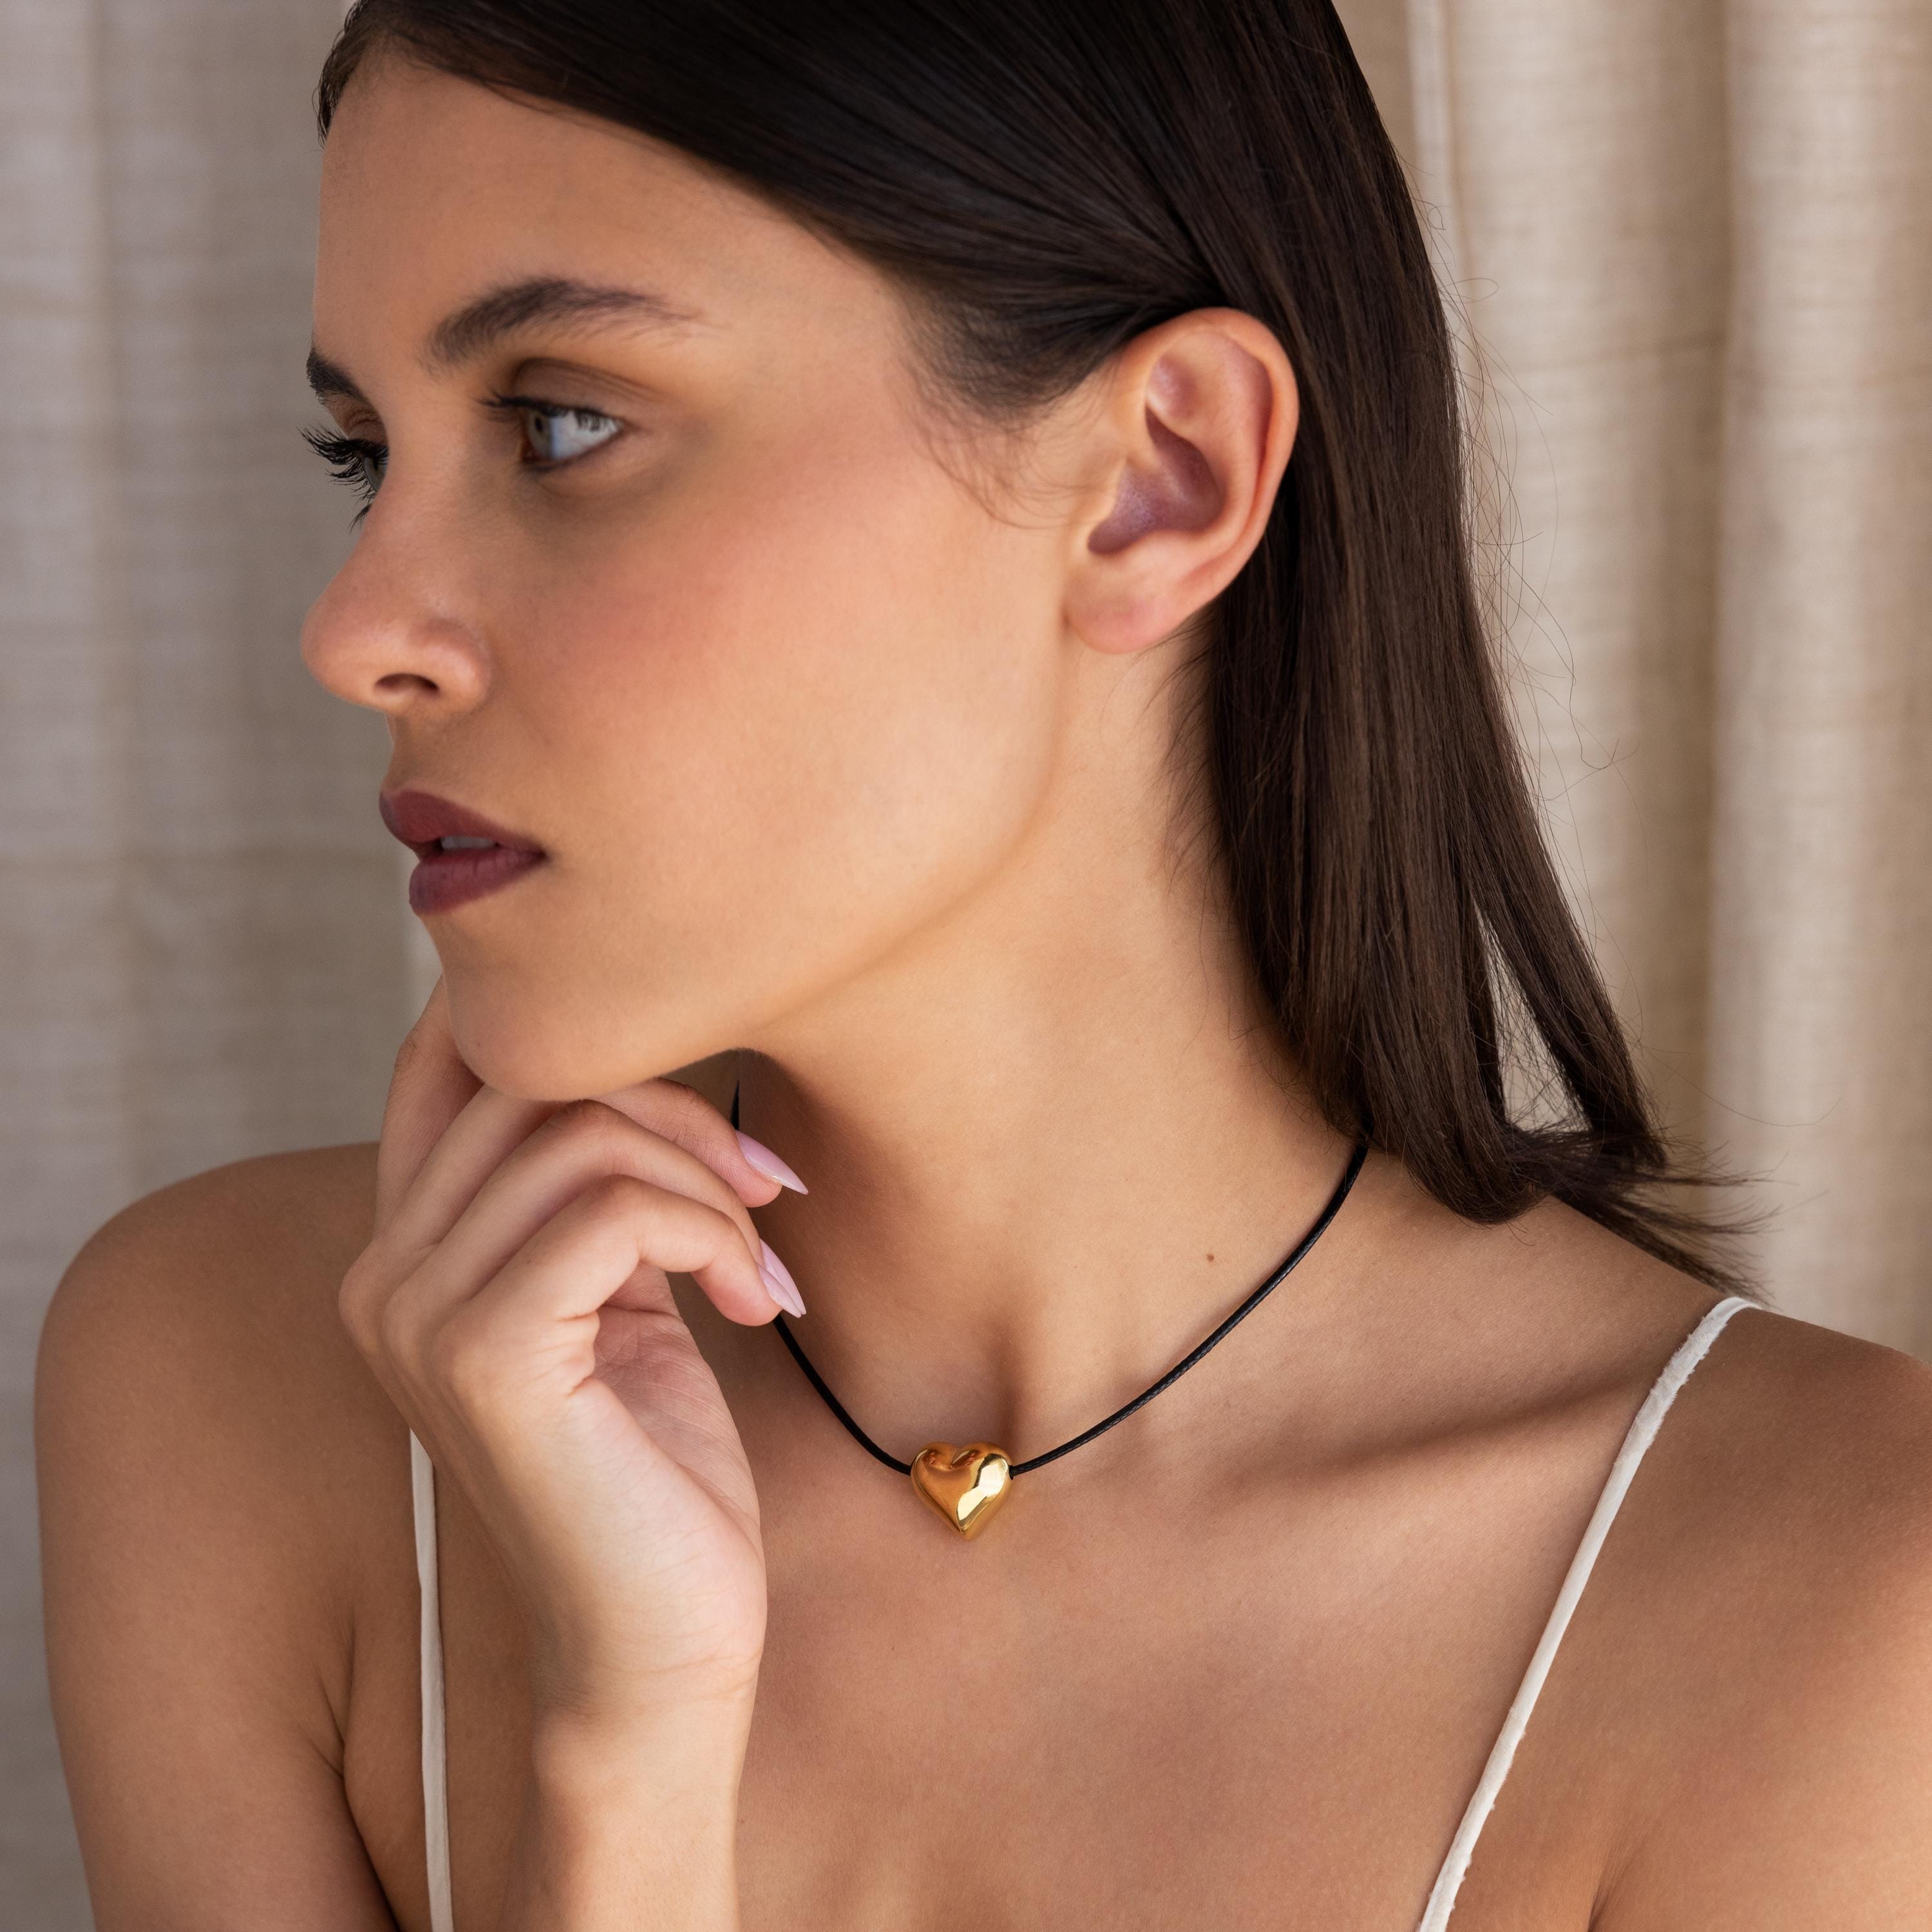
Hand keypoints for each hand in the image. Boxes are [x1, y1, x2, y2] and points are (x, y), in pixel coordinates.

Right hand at [340, 980, 793, 1733]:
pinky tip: (752, 1302)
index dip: (567, 1027)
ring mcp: (418, 1315)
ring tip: (757, 1262)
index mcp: (407, 1251)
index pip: (450, 1061)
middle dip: (676, 1112)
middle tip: (766, 1189)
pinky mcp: (484, 1355)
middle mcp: (383, 1274)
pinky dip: (712, 1235)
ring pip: (583, 1137)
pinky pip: (615, 1211)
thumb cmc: (654, 1466)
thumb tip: (639, 1059)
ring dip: (707, 1184)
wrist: (661, 1639)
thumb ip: (591, 1186)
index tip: (696, 1074)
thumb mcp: (618, 1290)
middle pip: (531, 1081)